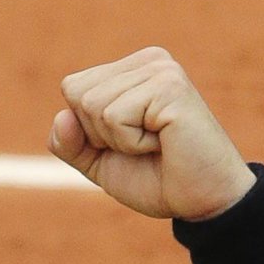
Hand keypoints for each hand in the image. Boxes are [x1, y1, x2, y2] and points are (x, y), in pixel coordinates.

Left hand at [49, 47, 255, 219]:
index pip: (73, 88)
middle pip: (78, 94)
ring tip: (156, 143)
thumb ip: (69, 142)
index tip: (128, 141)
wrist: (201, 202)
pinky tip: (164, 143)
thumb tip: (62, 117)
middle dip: (100, 134)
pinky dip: (132, 143)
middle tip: (143, 145)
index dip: (88, 130)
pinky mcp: (170, 86)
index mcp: (132, 69)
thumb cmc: (155, 179)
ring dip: (119, 140)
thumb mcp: (98, 162)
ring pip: (93, 105)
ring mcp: (161, 70)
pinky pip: (115, 117)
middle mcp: (148, 60)